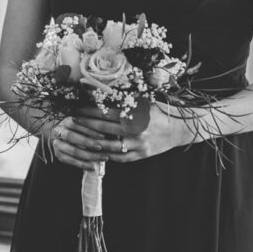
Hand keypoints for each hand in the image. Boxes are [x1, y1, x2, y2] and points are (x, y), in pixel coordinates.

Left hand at [69, 103, 193, 162]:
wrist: (180, 128)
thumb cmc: (159, 112)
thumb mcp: (143, 103)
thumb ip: (125, 101)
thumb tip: (103, 93)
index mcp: (134, 115)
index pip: (105, 113)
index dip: (88, 111)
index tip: (76, 110)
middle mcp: (134, 131)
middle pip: (103, 129)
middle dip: (85, 125)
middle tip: (72, 123)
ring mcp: (137, 145)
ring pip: (109, 146)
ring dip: (92, 143)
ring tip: (79, 139)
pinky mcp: (141, 155)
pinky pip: (120, 158)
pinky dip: (107, 155)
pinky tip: (96, 152)